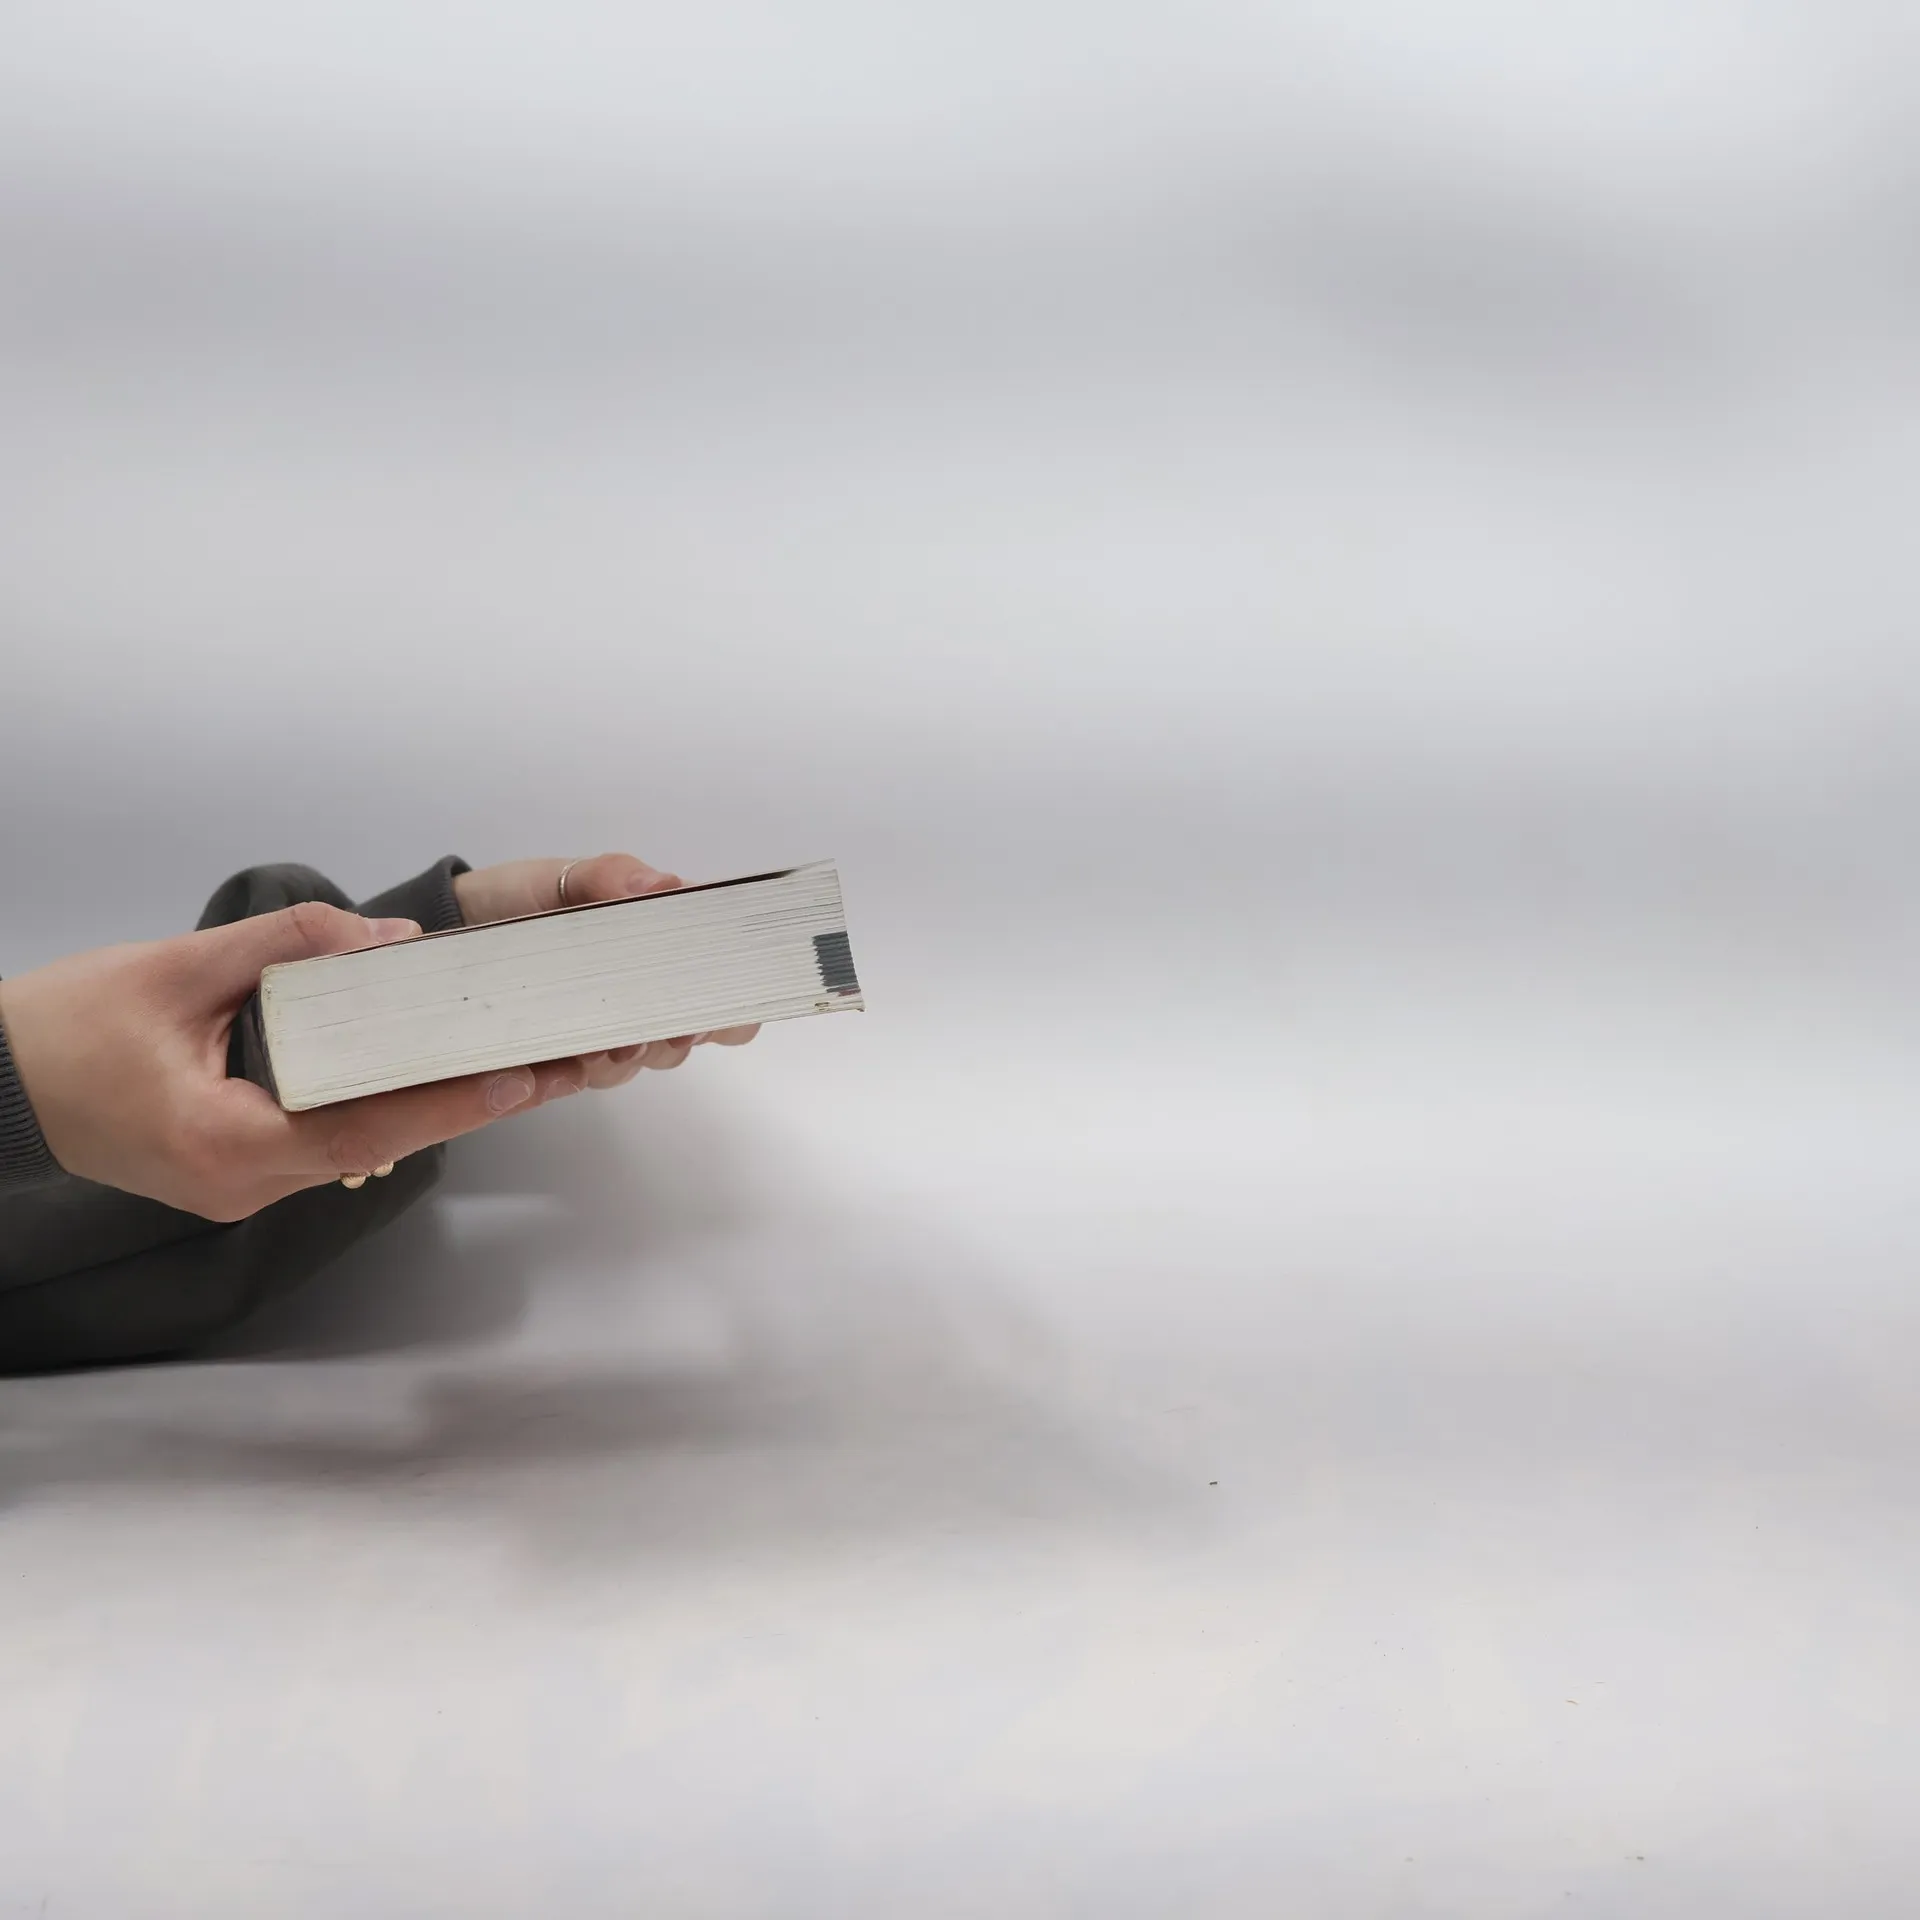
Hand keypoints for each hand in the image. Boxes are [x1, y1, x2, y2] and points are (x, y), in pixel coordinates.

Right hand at [0, 904, 567, 1221]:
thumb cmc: (60, 1028)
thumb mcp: (174, 967)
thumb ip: (286, 946)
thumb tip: (390, 938)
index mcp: (224, 1144)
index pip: (362, 1127)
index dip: (447, 1104)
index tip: (520, 1077)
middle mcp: (242, 1184)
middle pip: (377, 1141)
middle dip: (466, 1102)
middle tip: (558, 1066)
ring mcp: (241, 1187)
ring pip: (360, 1144)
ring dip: (433, 1104)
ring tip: (521, 1064)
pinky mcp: (238, 1170)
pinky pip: (329, 1138)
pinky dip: (385, 1103)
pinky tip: (438, 1072)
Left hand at [452, 852, 759, 1089]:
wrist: (464, 925)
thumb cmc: (530, 897)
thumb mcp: (569, 875)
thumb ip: (613, 876)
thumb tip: (662, 885)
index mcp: (670, 949)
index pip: (731, 992)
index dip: (733, 1008)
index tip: (715, 1009)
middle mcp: (651, 995)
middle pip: (692, 1035)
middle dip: (677, 1036)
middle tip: (662, 1028)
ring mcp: (612, 1027)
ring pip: (642, 1059)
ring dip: (629, 1052)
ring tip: (604, 1041)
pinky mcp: (570, 1050)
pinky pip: (590, 1072)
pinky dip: (582, 1063)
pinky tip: (567, 1048)